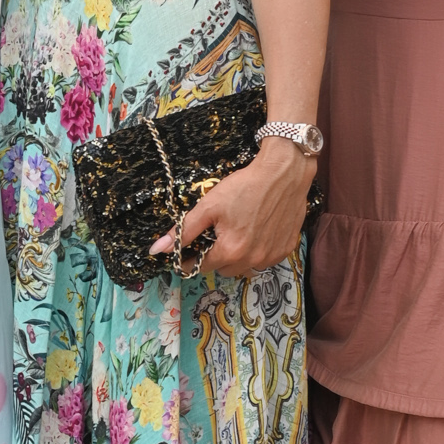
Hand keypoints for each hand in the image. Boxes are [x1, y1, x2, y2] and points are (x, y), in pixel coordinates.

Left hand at [150, 140, 315, 279]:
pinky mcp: (285, 250)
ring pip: (244, 268)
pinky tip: (255, 233)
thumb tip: (158, 250)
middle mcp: (252, 260)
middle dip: (215, 257)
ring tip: (236, 234)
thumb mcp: (209, 206)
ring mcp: (271, 257)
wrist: (283, 173)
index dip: (192, 257)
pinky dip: (256, 252)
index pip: (201, 267)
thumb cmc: (244, 186)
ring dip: (236, 258)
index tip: (191, 247)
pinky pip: (264, 261)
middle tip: (216, 235)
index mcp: (230, 251)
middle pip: (222, 270)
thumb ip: (184, 231)